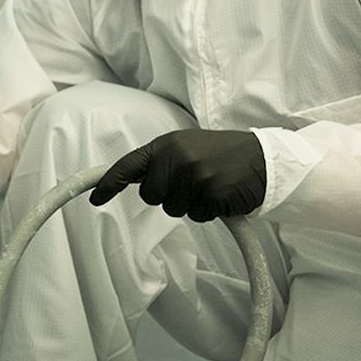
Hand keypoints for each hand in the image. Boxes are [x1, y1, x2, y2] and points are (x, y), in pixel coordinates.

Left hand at [89, 129, 266, 221]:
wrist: (265, 157)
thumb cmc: (223, 155)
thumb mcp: (187, 146)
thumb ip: (162, 160)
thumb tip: (131, 179)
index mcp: (166, 144)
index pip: (129, 165)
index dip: (109, 183)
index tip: (95, 199)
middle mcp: (176, 157)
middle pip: (151, 197)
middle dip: (169, 197)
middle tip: (194, 184)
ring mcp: (195, 175)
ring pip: (174, 209)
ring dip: (191, 205)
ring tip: (211, 186)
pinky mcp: (212, 193)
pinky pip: (198, 216)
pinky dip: (209, 212)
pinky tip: (222, 195)